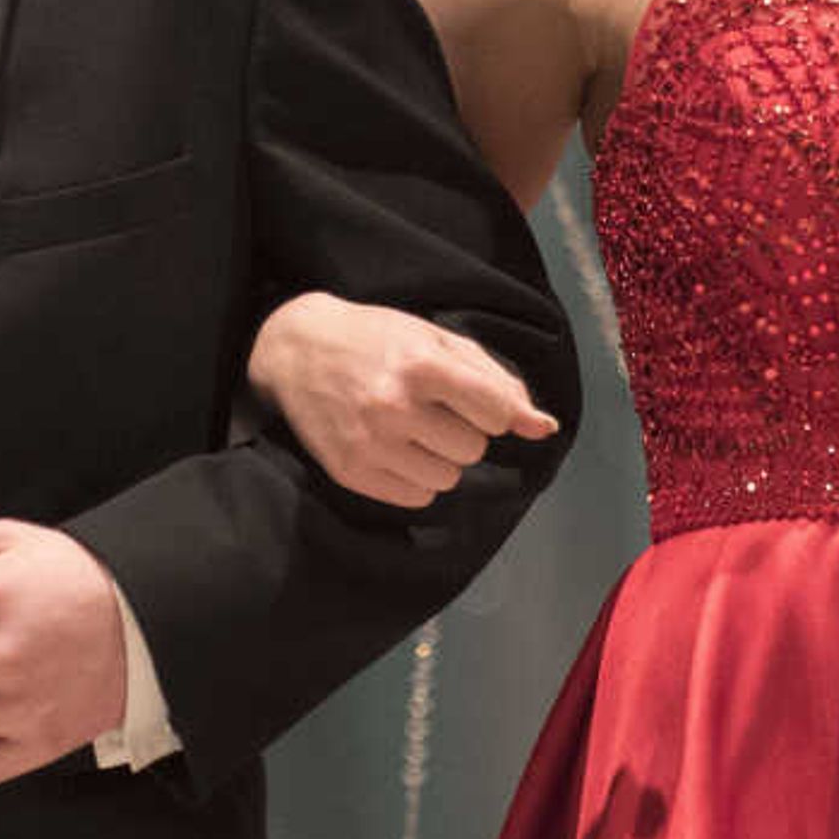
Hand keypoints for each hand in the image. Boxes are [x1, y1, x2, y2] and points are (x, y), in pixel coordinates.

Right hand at [246, 291, 558, 509]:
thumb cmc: (377, 339)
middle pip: (473, 450)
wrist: (295, 349)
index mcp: (421, 365)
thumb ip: (497, 381)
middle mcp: (394, 406)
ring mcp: (369, 443)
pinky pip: (417, 498)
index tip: (477, 403)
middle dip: (462, 432)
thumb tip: (543, 427)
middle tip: (431, 409)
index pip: (496, 412)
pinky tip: (394, 449)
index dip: (495, 411)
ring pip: (448, 479)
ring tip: (411, 430)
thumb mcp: (437, 341)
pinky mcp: (350, 472)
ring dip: (439, 459)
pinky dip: (415, 479)